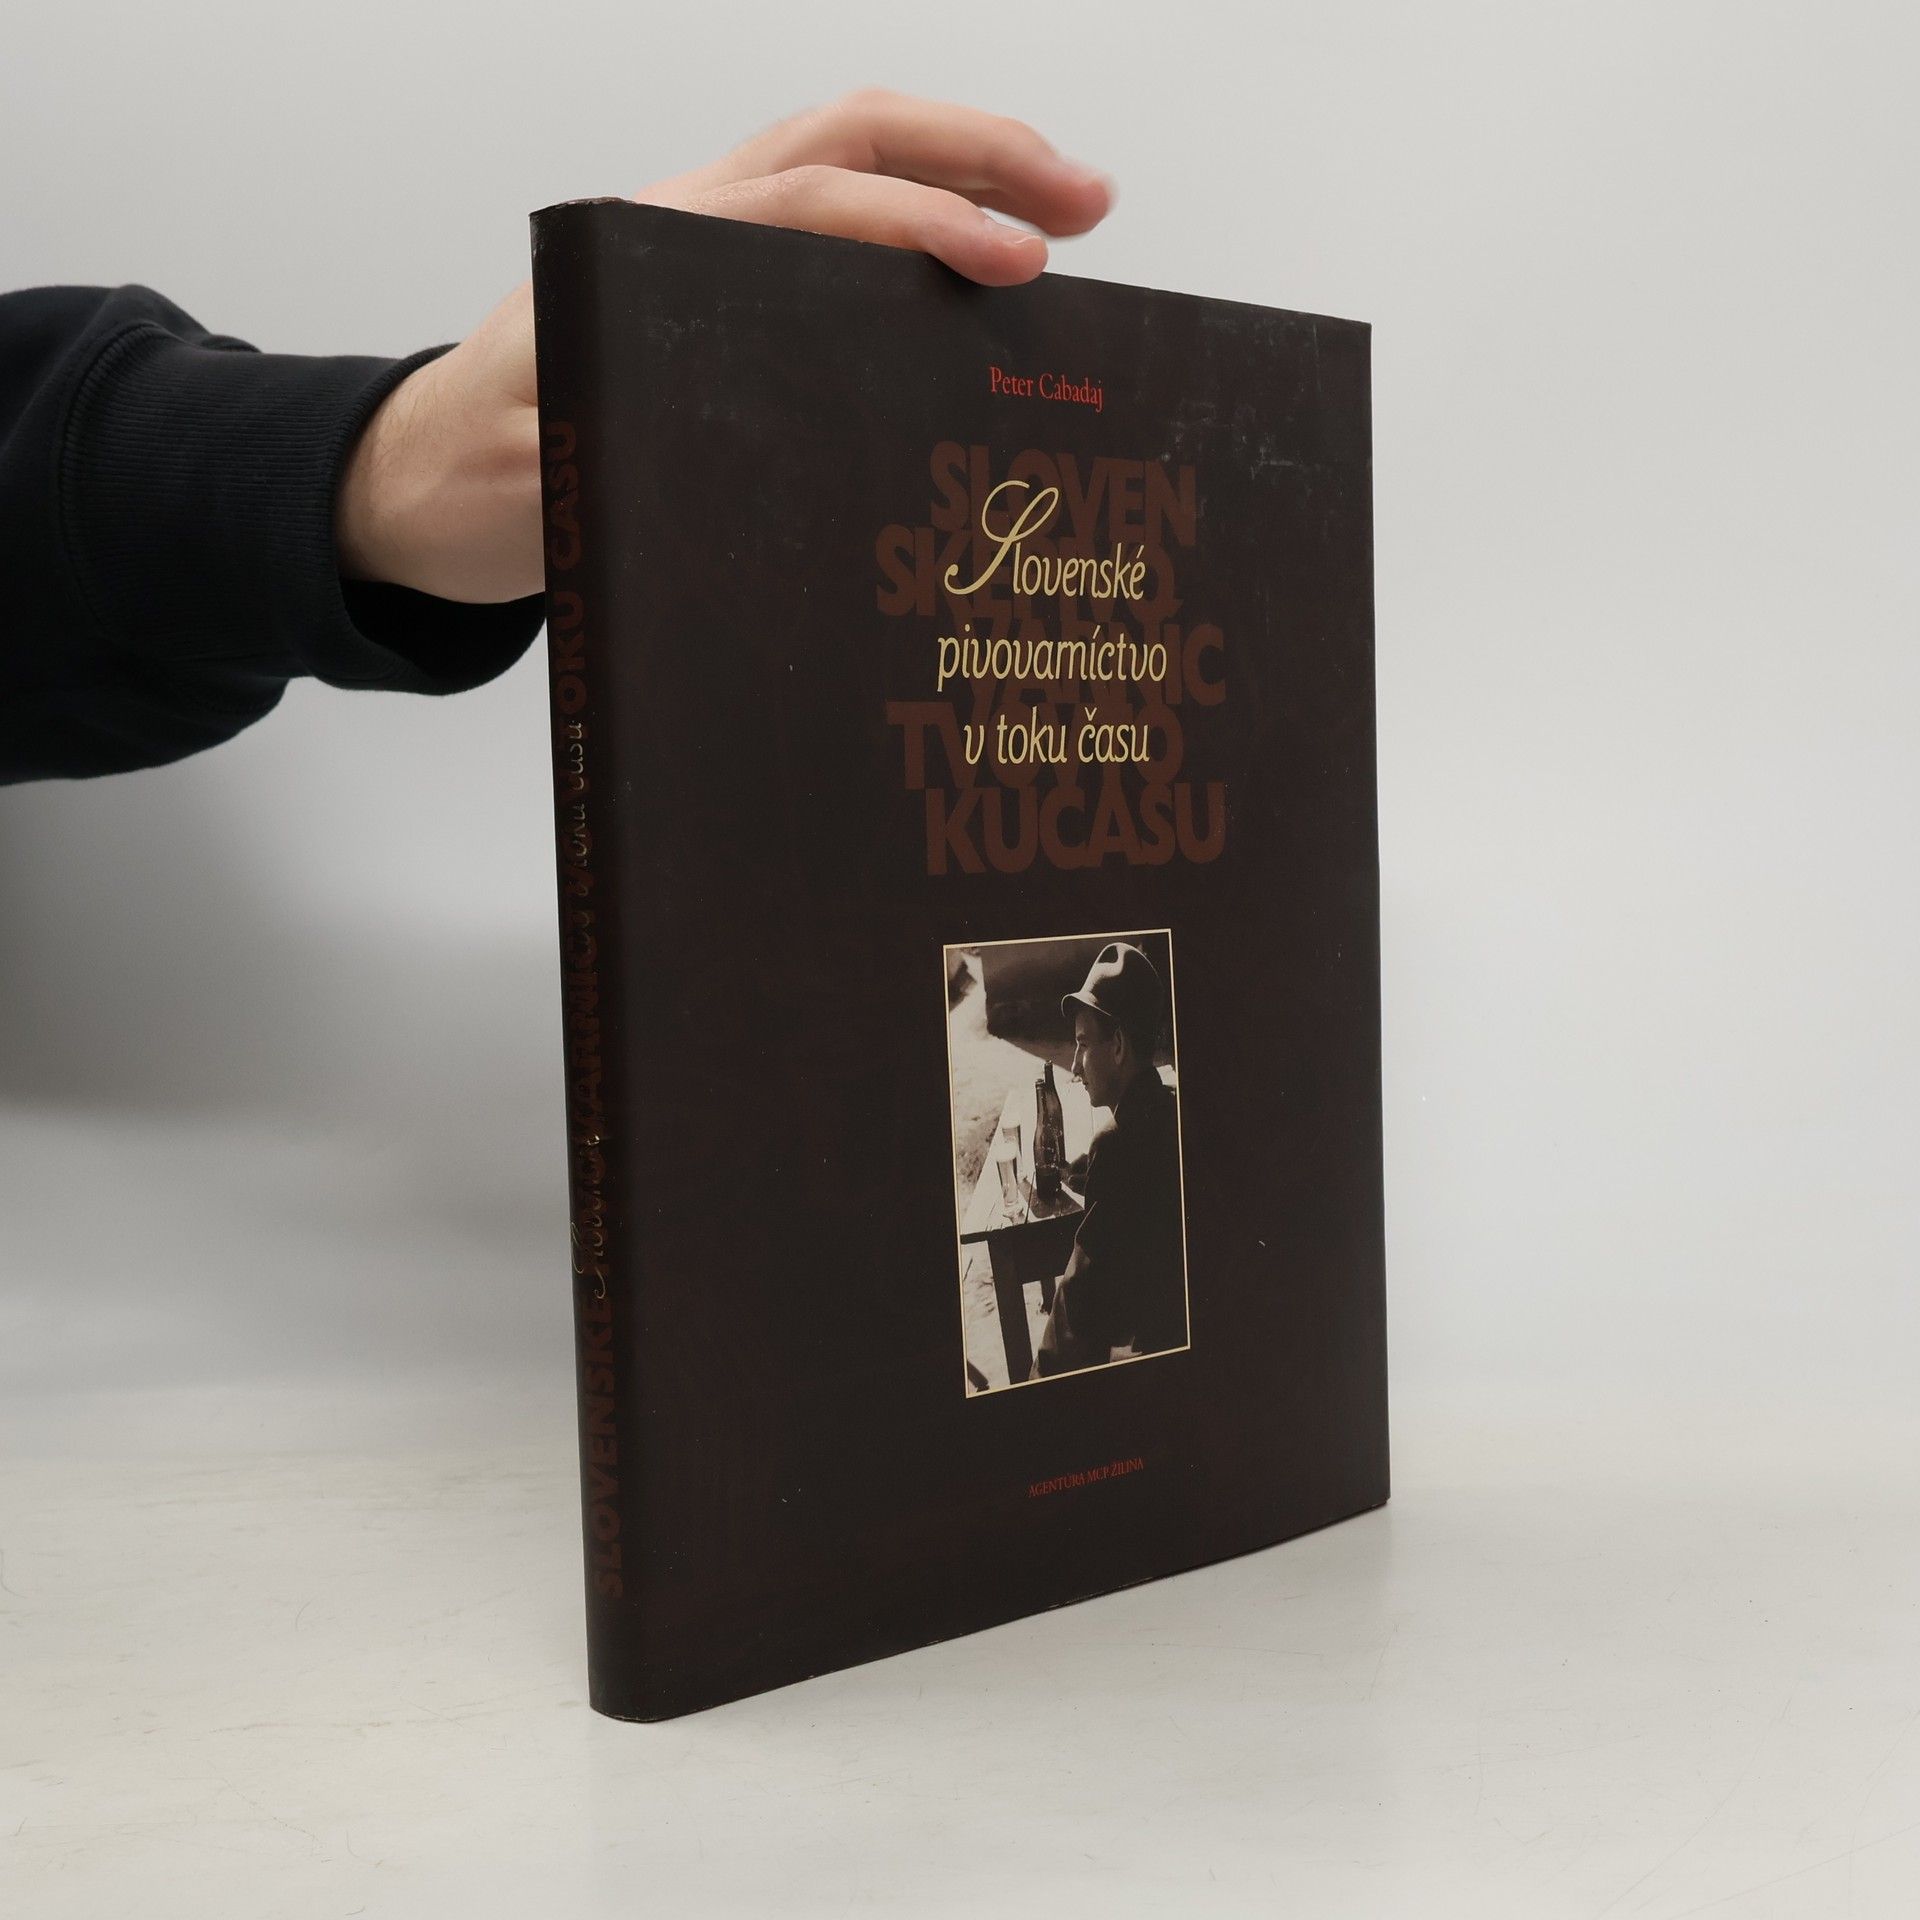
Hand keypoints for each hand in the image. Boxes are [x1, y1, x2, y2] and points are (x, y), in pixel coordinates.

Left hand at [336, 89, 1115, 604]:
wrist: (419, 479)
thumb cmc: (468, 474)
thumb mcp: (525, 478)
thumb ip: (599, 450)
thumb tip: (702, 439)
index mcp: (645, 258)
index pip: (806, 203)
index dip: (916, 223)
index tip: (1012, 260)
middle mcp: (687, 230)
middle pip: (850, 143)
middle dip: (979, 156)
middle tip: (1087, 203)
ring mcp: (710, 254)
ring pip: (852, 167)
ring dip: (966, 172)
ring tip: (1069, 215)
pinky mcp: (726, 301)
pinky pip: (836, 229)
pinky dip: (922, 220)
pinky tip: (985, 269)